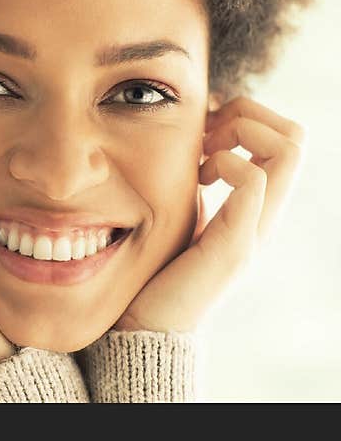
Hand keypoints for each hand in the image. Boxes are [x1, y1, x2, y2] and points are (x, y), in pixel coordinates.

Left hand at [114, 96, 304, 331]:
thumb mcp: (180, 212)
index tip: (203, 132)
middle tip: (204, 136)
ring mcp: (254, 230)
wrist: (145, 326)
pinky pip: (254, 181)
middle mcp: (263, 216)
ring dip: (241, 132)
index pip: (285, 138)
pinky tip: (201, 177)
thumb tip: (192, 138)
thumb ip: (195, 183)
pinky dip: (227, 161)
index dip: (246, 117)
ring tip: (204, 157)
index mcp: (252, 207)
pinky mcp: (234, 245)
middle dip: (248, 114)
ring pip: (289, 148)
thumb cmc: (155, 269)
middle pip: (295, 135)